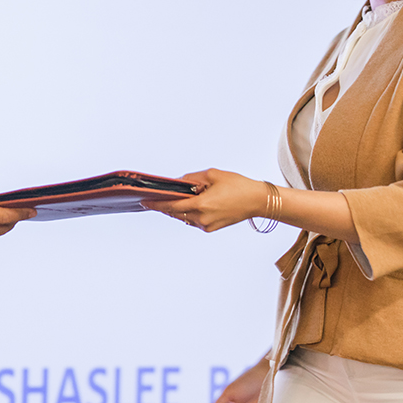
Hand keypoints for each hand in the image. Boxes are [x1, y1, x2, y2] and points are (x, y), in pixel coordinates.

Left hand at [146, 168, 264, 231]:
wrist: (257, 201)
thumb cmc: (238, 185)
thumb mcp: (212, 175)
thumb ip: (192, 179)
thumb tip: (178, 183)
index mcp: (201, 205)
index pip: (171, 207)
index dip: (156, 204)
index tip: (145, 201)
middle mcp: (202, 218)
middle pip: (176, 213)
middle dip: (167, 205)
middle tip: (157, 196)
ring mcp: (207, 225)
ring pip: (184, 217)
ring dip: (178, 209)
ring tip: (176, 197)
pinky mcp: (211, 228)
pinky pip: (194, 220)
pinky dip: (190, 212)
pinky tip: (192, 203)